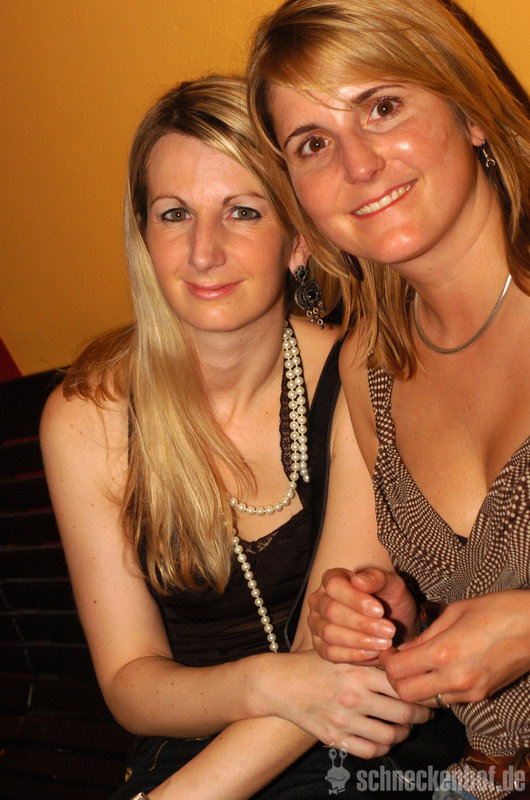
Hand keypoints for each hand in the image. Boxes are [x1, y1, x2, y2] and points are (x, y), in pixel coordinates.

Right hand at [255, 649, 431, 758]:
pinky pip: (370, 751)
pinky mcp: (335, 738)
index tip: (427, 691)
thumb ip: (371, 658)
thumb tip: (405, 661)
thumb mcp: (342, 652)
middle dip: (421, 715)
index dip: (420, 691)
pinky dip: (383, 748)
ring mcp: (344, 720)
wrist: (281, 683)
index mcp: (359, 671)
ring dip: (404, 733)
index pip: (402, 685)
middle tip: (426, 713)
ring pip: (390, 736)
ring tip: (406, 727)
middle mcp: (354, 696)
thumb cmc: (313, 664)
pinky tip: (384, 739)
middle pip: (403, 713)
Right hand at [308, 567, 417, 663]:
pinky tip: (374, 653)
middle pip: (331, 612)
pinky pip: (330, 653)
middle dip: (362, 624)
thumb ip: (377, 579)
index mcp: (332, 578)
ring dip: (359, 641)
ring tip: (385, 643)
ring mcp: (317, 624)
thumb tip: (358, 580)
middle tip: (389, 631)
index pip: (334, 586)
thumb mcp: (392, 585)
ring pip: (329, 634)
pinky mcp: (321, 646)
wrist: (394, 624)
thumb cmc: (390, 600)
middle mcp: (319, 600)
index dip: (355, 599)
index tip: (379, 611)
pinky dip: (353, 655)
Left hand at [381, 590, 529, 705]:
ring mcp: (469, 692)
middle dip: (394, 679)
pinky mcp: (481, 696)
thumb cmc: (497, 610)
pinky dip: (434, 690)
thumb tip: (405, 649)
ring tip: (416, 666)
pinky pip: (446, 700)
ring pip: (425, 702)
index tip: (387, 650)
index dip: (385, 662)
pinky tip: (437, 671)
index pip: (397, 672)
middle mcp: (454, 678)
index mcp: (444, 652)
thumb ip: (426, 634)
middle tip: (396, 661)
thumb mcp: (455, 612)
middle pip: (405, 694)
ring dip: (414, 687)